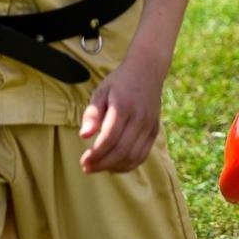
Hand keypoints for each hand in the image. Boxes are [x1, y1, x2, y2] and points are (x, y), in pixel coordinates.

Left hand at [79, 54, 164, 172]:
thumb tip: (84, 135)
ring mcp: (150, 125)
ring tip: (99, 167)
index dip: (95, 154)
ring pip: (133, 157)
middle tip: (87, 167)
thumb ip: (92, 114)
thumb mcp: (101, 92)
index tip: (83, 161)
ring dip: (114, 167)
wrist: (148, 70)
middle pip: (122, 151)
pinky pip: (142, 155)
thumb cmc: (120, 83)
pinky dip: (128, 165)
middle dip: (102, 164)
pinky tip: (114, 165)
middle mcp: (140, 117)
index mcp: (124, 106)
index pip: (110, 138)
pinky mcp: (155, 131)